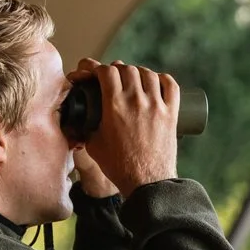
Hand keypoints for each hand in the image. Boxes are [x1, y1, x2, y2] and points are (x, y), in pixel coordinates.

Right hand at [72, 59, 178, 190]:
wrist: (147, 182)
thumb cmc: (119, 167)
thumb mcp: (94, 145)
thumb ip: (85, 128)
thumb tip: (77, 121)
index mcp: (114, 106)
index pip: (106, 71)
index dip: (95, 67)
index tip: (91, 72)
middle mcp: (136, 101)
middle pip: (126, 69)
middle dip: (115, 69)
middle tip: (111, 78)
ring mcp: (156, 105)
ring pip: (148, 73)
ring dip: (137, 73)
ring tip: (132, 80)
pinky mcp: (171, 113)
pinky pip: (170, 85)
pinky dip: (162, 79)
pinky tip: (156, 82)